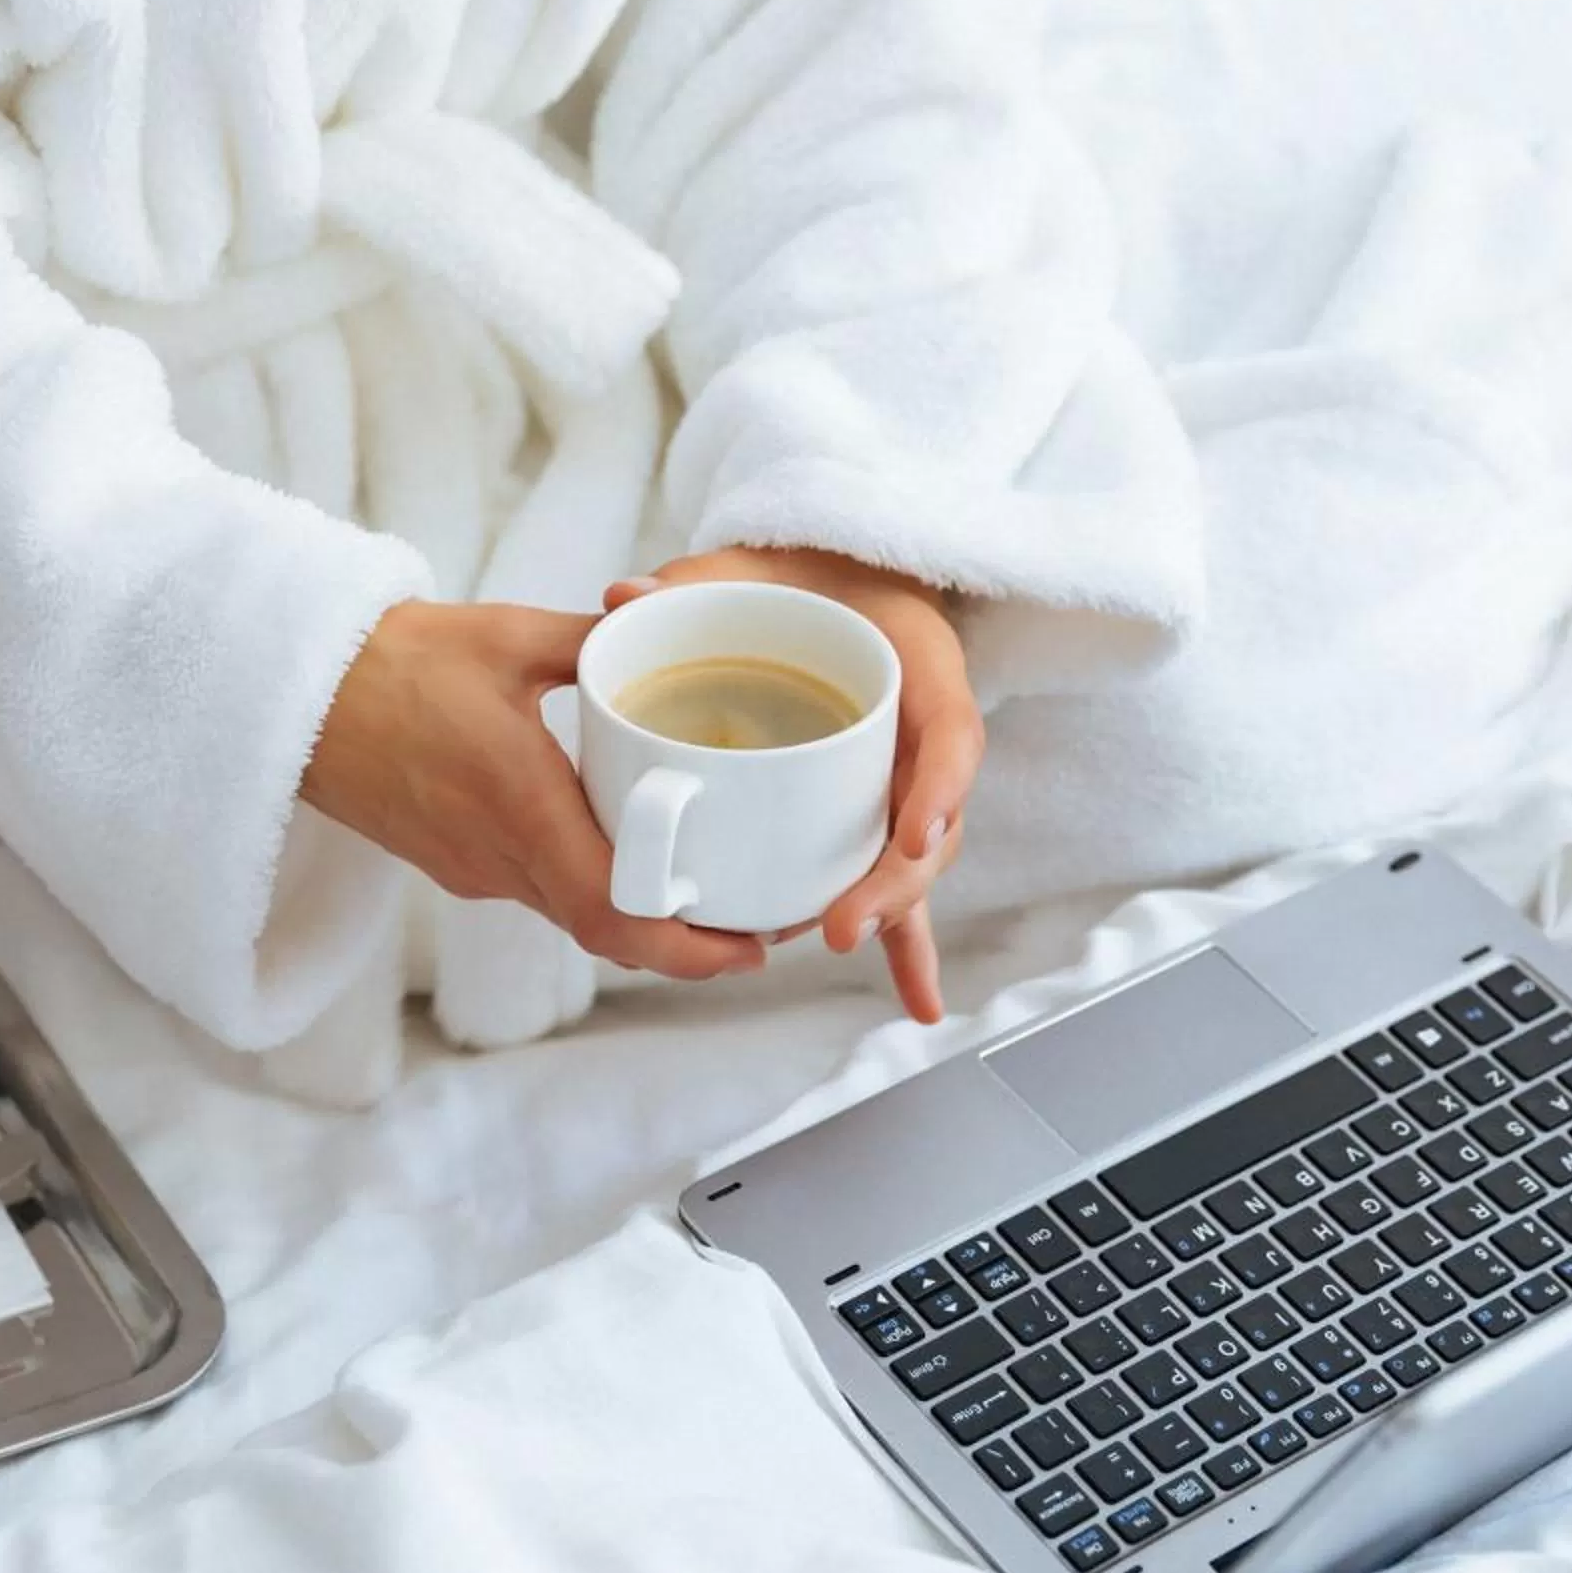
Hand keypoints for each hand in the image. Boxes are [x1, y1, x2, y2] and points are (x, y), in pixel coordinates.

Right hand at [301, 600, 769, 983]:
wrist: (292, 695)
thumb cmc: (390, 661)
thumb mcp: (508, 636)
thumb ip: (596, 640)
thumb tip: (663, 626)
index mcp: (518, 801)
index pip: (614, 911)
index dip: (688, 948)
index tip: (748, 945)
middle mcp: (496, 854)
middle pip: (606, 934)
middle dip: (683, 946)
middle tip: (751, 931)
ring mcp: (470, 868)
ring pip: (572, 917)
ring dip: (638, 922)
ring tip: (703, 898)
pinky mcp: (454, 863)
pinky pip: (537, 893)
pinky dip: (590, 892)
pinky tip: (622, 858)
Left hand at [603, 548, 981, 1023]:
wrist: (826, 582)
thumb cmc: (793, 576)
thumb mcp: (749, 564)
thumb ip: (692, 580)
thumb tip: (621, 596)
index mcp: (918, 664)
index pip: (950, 733)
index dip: (937, 786)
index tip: (914, 834)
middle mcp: (922, 735)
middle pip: (932, 823)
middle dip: (893, 882)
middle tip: (842, 925)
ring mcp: (904, 784)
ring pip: (911, 864)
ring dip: (888, 917)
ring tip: (843, 944)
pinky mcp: (879, 819)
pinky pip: (895, 886)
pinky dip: (909, 950)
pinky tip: (919, 1008)